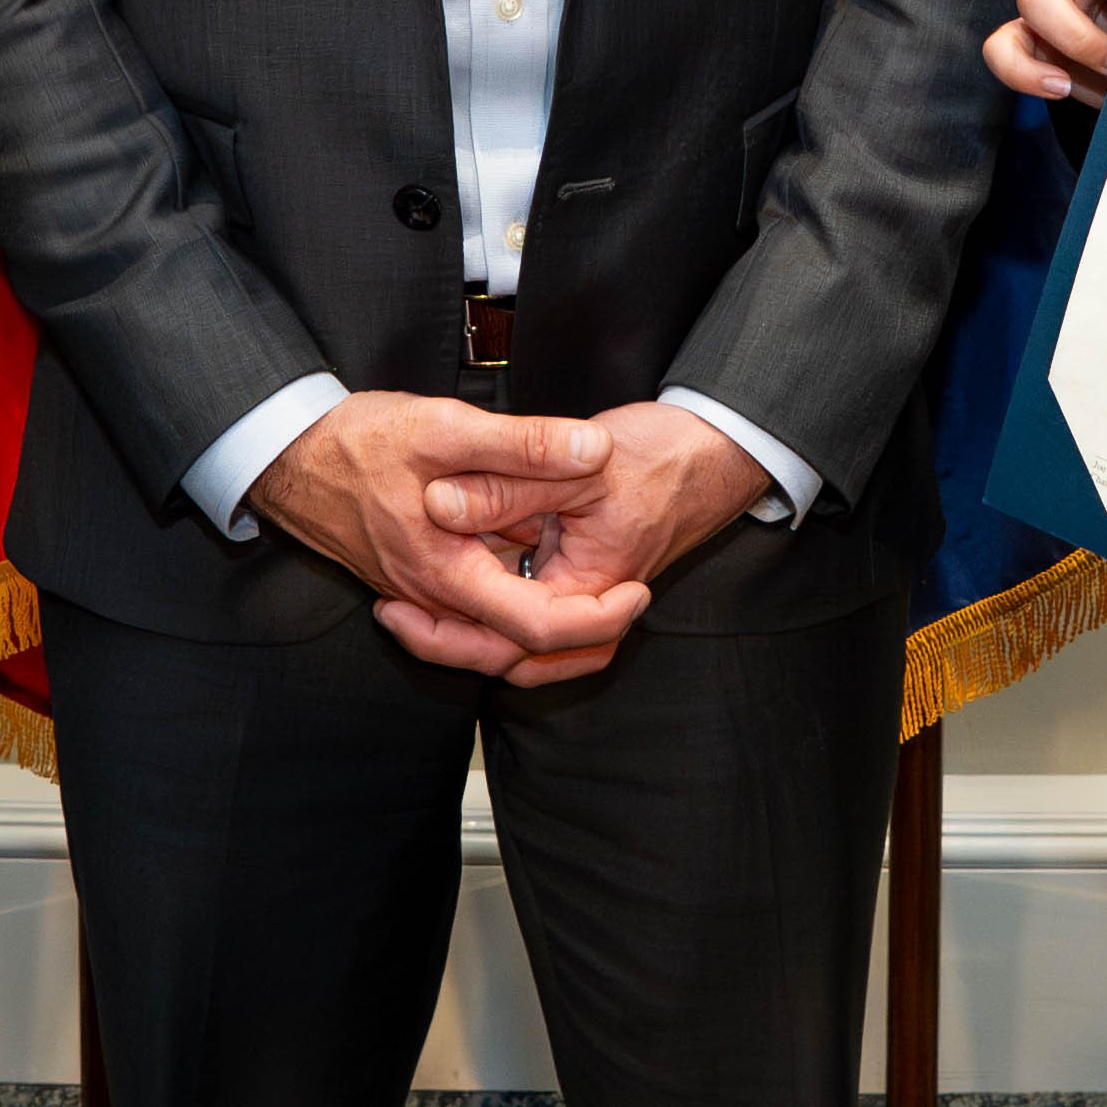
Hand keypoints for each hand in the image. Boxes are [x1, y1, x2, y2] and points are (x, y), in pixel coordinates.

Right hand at [250, 394, 644, 681]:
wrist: (287, 454)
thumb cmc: (356, 442)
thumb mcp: (445, 429)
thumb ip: (522, 444)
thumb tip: (591, 453)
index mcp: (449, 574)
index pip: (538, 628)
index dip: (598, 619)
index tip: (638, 590)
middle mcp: (436, 599)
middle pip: (522, 650)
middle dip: (585, 636)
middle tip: (633, 599)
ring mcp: (423, 594)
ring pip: (498, 634)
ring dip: (551, 623)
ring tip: (601, 595)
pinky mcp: (416, 580)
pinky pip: (474, 612)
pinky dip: (513, 600)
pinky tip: (533, 563)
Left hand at [423, 406, 775, 680]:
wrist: (714, 450)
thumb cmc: (660, 455)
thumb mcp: (579, 465)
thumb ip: (507, 483)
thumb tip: (439, 505)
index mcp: (591, 587)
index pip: (518, 640)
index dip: (450, 634)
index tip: (400, 608)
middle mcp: (589, 603)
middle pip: (517, 657)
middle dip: (451, 645)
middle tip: (392, 615)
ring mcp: (587, 593)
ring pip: (526, 643)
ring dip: (472, 633)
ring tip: (412, 611)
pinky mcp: (582, 574)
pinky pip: (534, 610)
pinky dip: (494, 607)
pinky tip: (459, 580)